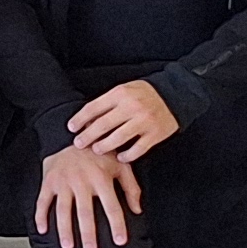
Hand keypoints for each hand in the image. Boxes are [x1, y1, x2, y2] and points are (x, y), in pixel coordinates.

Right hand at [36, 144, 142, 247]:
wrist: (74, 136)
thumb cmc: (100, 154)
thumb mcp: (121, 166)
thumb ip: (131, 188)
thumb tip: (137, 210)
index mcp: (101, 178)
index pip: (111, 206)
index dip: (117, 225)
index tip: (120, 241)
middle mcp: (81, 181)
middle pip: (85, 211)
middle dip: (88, 232)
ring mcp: (63, 181)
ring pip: (62, 209)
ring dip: (64, 229)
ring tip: (67, 246)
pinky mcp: (49, 181)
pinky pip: (42, 201)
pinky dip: (40, 216)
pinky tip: (43, 230)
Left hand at [67, 79, 181, 160]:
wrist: (175, 94)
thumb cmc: (144, 94)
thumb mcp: (125, 90)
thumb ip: (108, 103)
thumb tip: (87, 120)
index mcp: (121, 94)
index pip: (94, 107)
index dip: (80, 119)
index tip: (71, 127)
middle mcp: (132, 106)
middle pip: (103, 124)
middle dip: (88, 136)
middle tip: (78, 144)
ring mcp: (144, 121)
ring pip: (119, 138)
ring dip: (105, 146)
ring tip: (96, 150)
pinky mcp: (155, 134)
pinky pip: (138, 149)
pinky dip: (127, 155)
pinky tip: (120, 157)